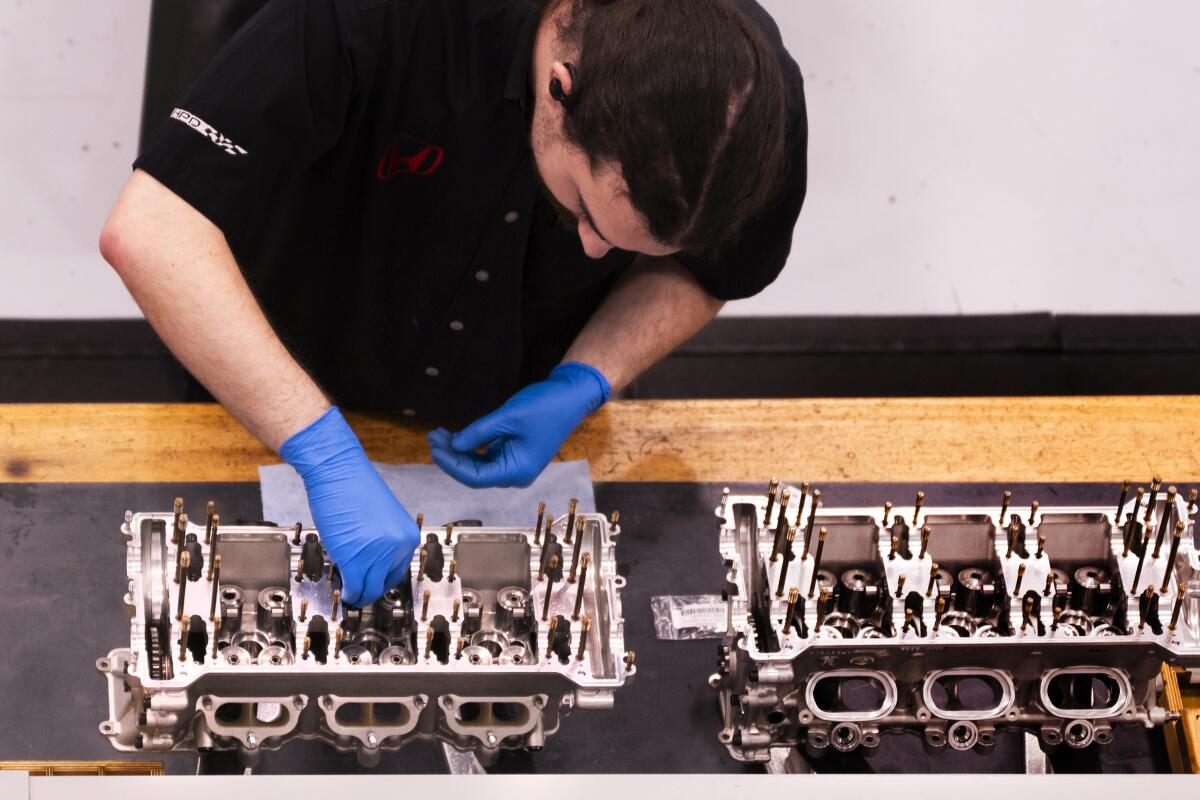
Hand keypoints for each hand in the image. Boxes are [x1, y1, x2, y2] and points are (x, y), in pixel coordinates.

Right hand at [281, 407, 419, 605]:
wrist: (337, 471)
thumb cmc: (354, 487)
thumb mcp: (381, 519)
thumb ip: (383, 541)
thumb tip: (373, 563)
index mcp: (407, 537)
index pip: (398, 569)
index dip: (382, 578)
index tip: (372, 581)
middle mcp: (398, 547)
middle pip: (386, 582)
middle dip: (371, 588)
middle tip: (359, 589)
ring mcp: (377, 556)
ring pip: (370, 590)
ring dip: (359, 595)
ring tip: (350, 593)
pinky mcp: (355, 561)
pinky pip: (354, 588)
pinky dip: (348, 595)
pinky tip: (343, 592)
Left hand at [428, 362, 610, 487]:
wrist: (570, 396)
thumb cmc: (546, 407)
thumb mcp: (507, 417)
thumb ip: (478, 433)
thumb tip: (453, 445)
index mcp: (518, 471)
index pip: (475, 477)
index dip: (452, 465)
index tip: (435, 450)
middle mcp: (516, 473)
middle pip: (475, 473)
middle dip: (452, 456)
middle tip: (433, 437)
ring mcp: (515, 464)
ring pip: (479, 464)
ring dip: (459, 450)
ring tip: (439, 434)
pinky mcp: (514, 453)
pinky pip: (487, 455)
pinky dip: (471, 446)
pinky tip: (456, 435)